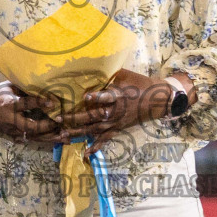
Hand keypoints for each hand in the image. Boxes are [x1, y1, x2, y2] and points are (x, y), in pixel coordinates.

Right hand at [0, 81, 60, 142]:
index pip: (26, 104)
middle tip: (60, 121)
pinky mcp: (12, 135)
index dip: (40, 103)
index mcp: (8, 103)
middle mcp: (10, 119)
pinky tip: (57, 139)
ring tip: (65, 136)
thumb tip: (47, 86)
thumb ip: (26, 88)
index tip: (54, 103)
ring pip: (32, 136)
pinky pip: (31, 139)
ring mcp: (11, 129)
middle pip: (30, 126)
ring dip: (50, 137)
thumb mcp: (9, 86)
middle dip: (46, 125)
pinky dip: (44, 139)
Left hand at [57, 69, 185, 151]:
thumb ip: (110, 73)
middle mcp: (116, 111)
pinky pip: (105, 139)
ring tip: (62, 134)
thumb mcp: (127, 75)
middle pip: (93, 116)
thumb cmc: (141, 85)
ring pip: (94, 129)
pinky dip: (96, 146)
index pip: (107, 96)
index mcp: (119, 96)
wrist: (158, 101)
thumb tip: (92, 64)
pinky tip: (86, 153)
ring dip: (78, 132)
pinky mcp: (118, 129)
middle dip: (75, 118)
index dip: (97, 96)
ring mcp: (116, 122)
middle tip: (59, 119)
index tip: (86, 95)